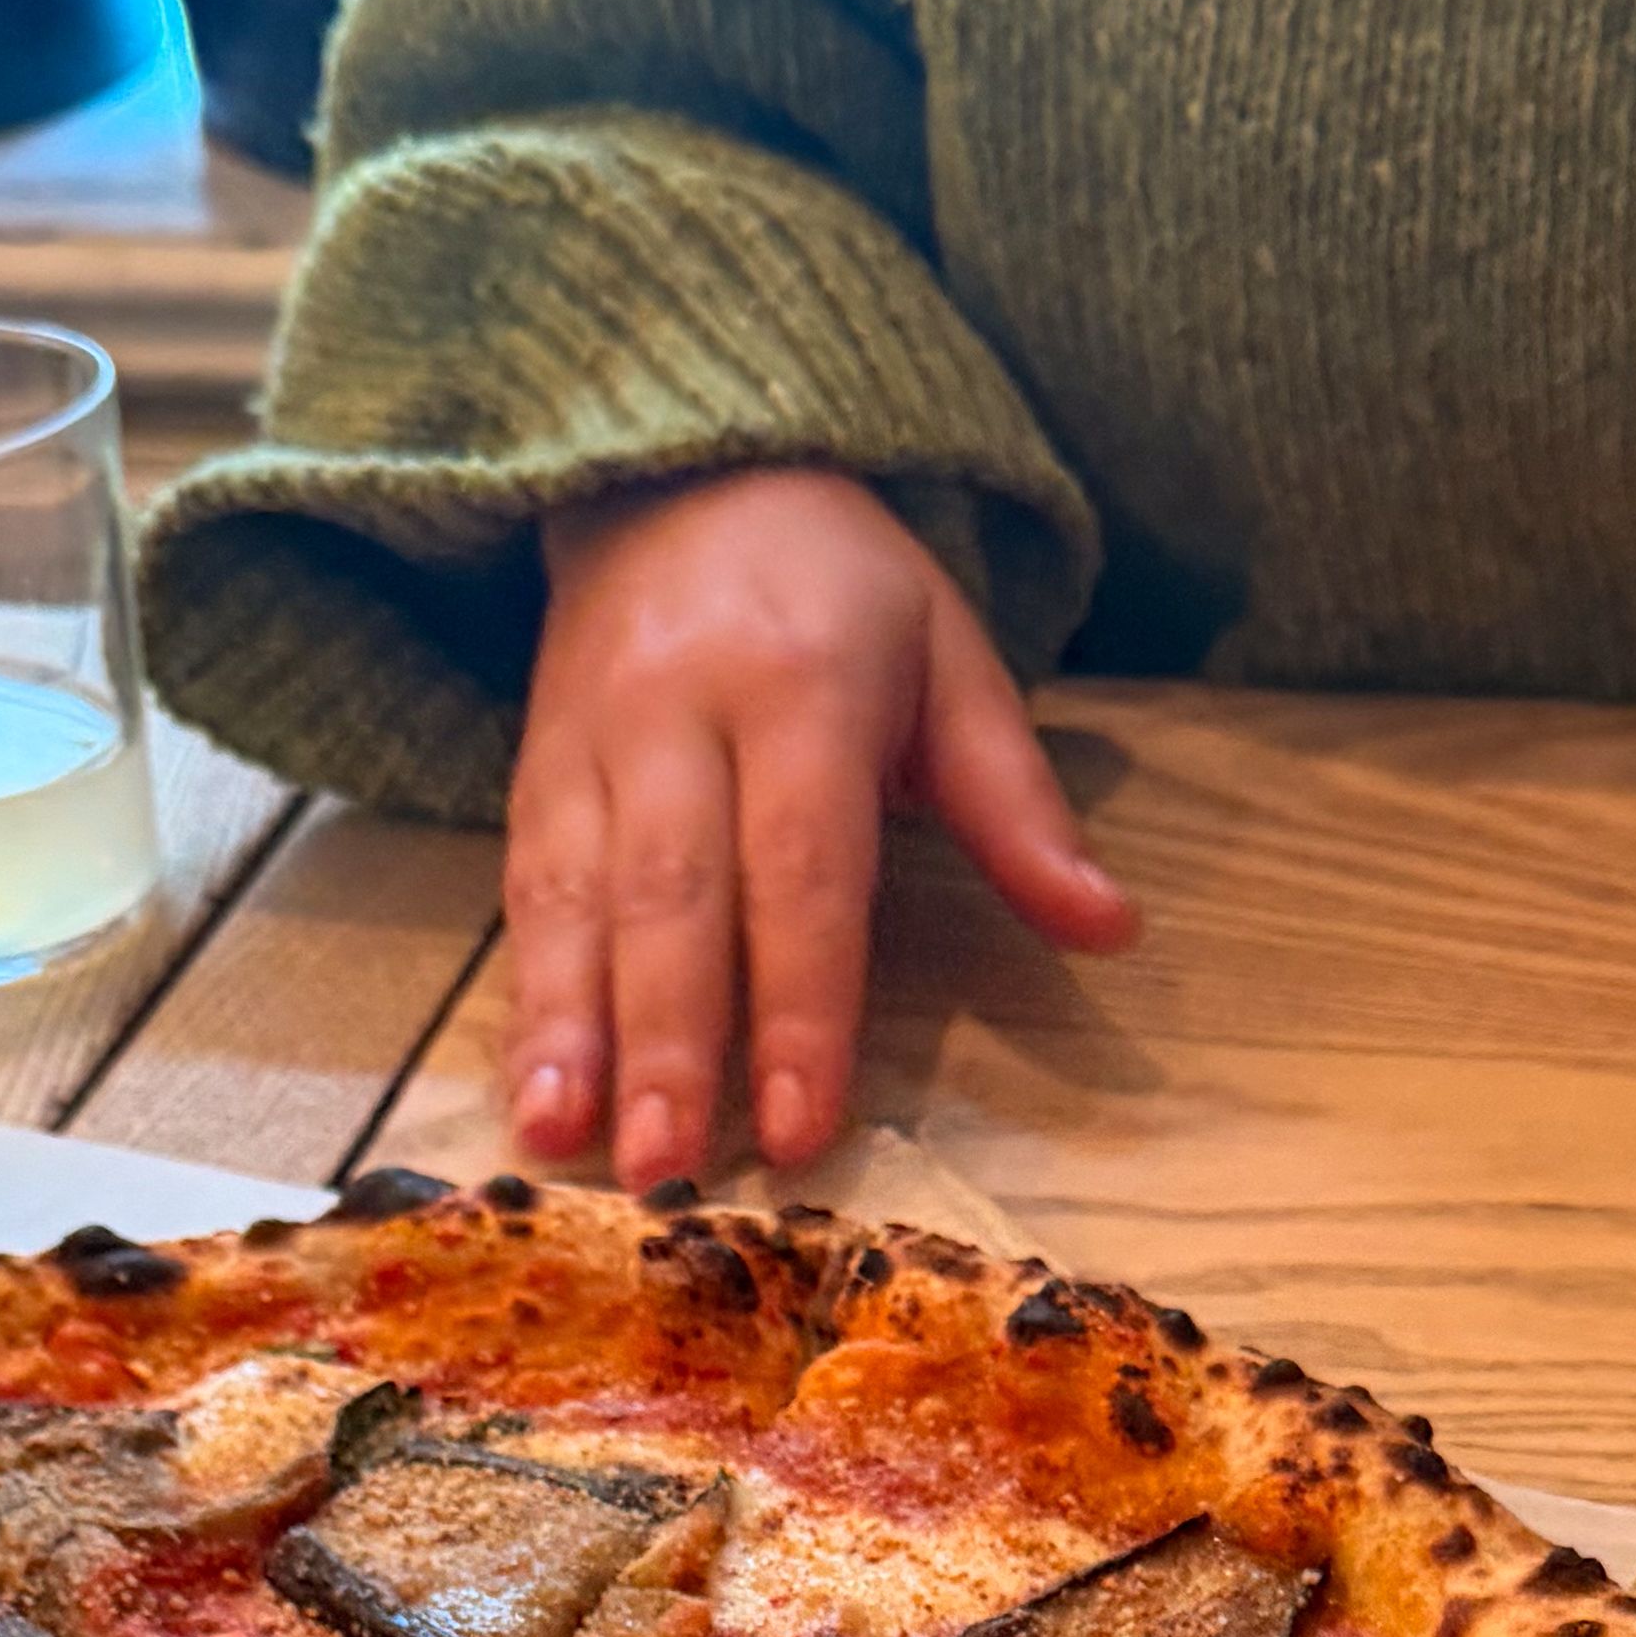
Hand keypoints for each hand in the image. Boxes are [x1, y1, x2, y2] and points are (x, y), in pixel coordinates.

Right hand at [502, 466, 1136, 1183]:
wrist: (682, 469)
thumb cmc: (843, 590)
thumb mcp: (954, 662)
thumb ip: (1017, 806)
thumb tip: (1111, 928)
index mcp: (804, 686)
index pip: (806, 867)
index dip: (800, 1001)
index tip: (799, 1123)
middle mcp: (681, 713)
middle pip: (675, 896)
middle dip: (670, 1041)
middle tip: (671, 1166)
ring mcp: (592, 739)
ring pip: (578, 900)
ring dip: (572, 1037)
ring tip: (565, 1148)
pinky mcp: (533, 766)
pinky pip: (524, 893)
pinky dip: (525, 1002)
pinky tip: (529, 1094)